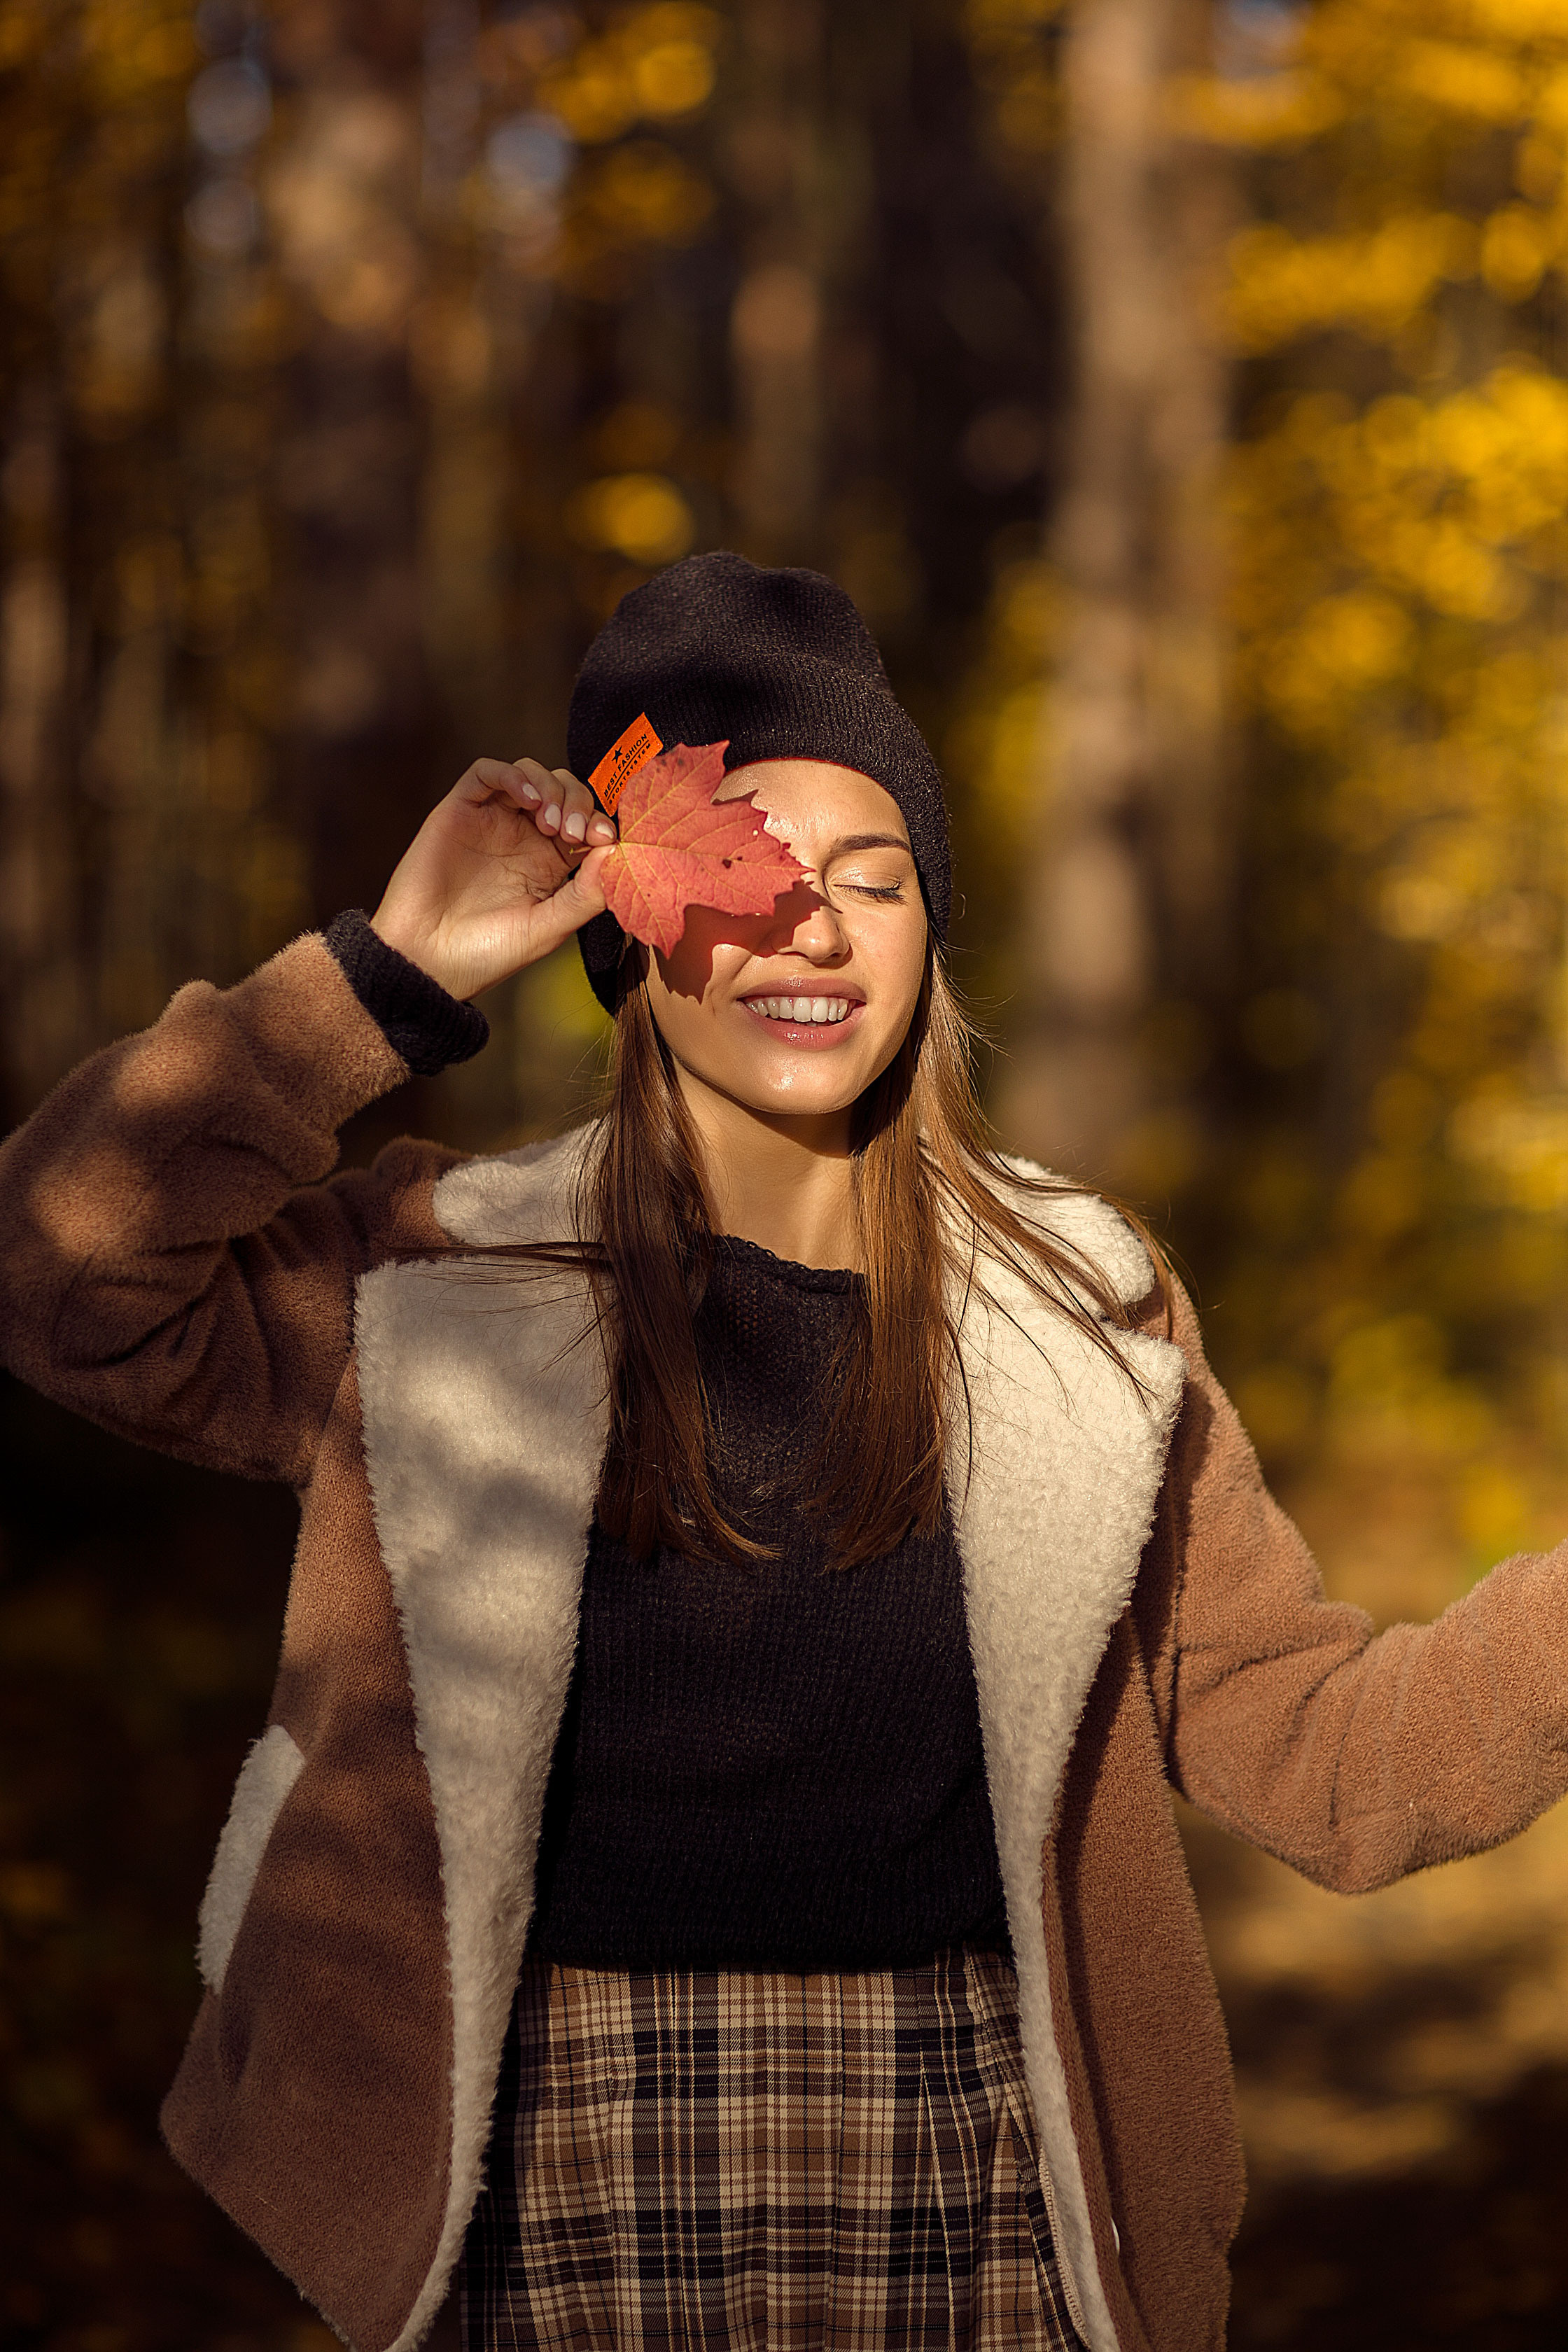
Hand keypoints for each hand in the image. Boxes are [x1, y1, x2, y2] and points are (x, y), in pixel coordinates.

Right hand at [369, 759, 618, 1000]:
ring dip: (551, 787)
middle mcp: (523, 837)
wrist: (430, 960)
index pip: (587, 823)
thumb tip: (617, 851)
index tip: (604, 839)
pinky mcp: (460, 811)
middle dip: (578, 802)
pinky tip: (528, 797)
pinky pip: (486, 772)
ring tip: (550, 822)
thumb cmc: (488, 952)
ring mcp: (492, 821)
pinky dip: (512, 774)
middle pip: (564, 791)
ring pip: (531, 774)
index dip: (600, 822)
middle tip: (573, 832)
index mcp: (550, 863)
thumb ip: (586, 893)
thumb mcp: (549, 928)